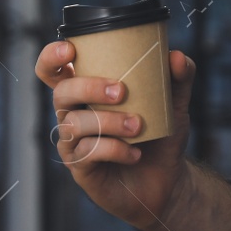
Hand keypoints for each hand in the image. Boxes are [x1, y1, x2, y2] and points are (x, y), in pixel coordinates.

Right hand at [34, 41, 195, 230]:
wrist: (168, 180)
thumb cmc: (161, 135)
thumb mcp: (174, 103)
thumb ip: (178, 77)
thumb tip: (175, 56)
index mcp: (87, 92)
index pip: (54, 71)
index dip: (51, 58)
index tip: (70, 49)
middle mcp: (74, 114)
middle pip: (61, 93)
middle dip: (89, 88)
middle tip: (122, 92)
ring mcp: (74, 143)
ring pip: (74, 124)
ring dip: (109, 122)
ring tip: (138, 127)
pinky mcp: (80, 167)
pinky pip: (88, 152)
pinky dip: (115, 149)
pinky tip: (135, 153)